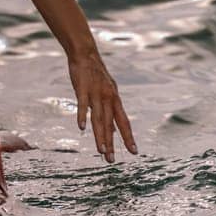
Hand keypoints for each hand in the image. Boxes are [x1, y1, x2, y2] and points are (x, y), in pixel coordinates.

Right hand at [67, 48, 136, 163]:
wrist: (85, 54)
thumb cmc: (96, 76)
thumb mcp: (108, 93)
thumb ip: (111, 113)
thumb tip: (114, 132)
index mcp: (115, 100)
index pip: (124, 122)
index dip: (128, 137)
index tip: (134, 152)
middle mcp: (108, 98)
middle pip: (111, 124)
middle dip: (112, 143)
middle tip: (112, 160)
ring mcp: (95, 93)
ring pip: (98, 118)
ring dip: (100, 135)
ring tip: (101, 151)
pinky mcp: (82, 88)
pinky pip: (82, 104)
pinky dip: (82, 116)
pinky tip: (81, 128)